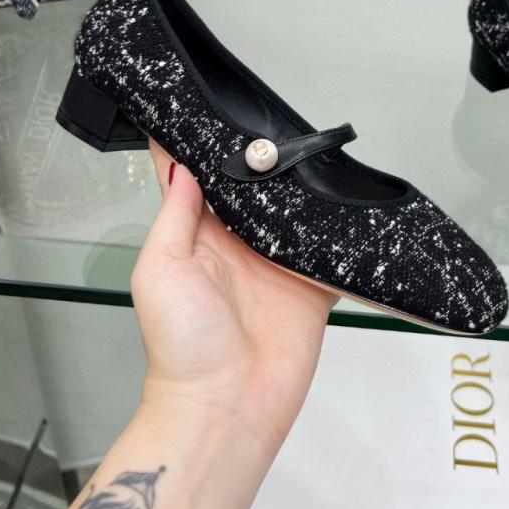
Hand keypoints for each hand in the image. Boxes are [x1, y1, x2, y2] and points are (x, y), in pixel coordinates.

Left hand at [132, 141, 335, 449]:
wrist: (228, 406)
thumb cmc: (182, 344)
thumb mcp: (160, 271)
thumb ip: (174, 216)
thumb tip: (182, 164)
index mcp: (197, 234)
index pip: (195, 177)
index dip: (196, 142)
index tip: (203, 102)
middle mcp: (238, 241)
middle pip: (251, 185)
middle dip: (260, 154)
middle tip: (272, 113)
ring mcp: (278, 260)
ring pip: (293, 206)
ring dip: (300, 181)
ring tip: (312, 140)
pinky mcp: (312, 281)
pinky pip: (331, 244)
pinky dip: (341, 224)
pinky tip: (347, 194)